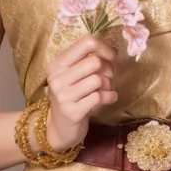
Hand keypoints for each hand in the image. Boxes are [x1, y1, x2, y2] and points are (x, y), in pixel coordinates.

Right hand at [44, 33, 117, 151]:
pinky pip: (100, 97)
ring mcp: (63, 95)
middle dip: (108, 69)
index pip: (86, 43)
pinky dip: (110, 96)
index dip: (105, 47)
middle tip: (108, 77)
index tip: (112, 56)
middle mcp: (57, 77)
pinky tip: (108, 98)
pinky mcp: (72, 112)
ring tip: (103, 90)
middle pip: (95, 62)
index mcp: (57, 63)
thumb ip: (87, 60)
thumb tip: (113, 51)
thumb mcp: (72, 74)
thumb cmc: (71, 95)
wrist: (59, 127)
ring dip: (107, 85)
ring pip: (98, 79)